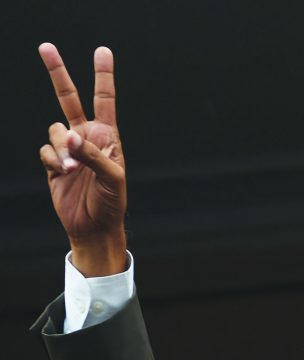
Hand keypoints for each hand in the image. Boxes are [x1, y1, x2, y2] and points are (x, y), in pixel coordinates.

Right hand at [38, 43, 126, 276]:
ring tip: (74, 169)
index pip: (104, 99)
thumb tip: (70, 137)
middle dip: (57, 72)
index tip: (103, 51)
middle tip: (46, 46)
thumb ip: (93, 155)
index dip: (103, 75)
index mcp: (108, 136)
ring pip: (54, 130)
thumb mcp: (114, 178)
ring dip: (62, 148)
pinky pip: (46, 150)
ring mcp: (68, 148)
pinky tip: (64, 174)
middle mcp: (86, 136)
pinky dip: (54, 161)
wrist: (94, 226)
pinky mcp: (53, 162)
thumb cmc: (112, 202)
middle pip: (68, 98)